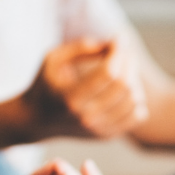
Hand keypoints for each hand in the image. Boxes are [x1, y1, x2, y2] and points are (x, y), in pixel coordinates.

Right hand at [18, 38, 148, 138]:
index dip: (118, 51)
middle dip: (129, 61)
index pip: (108, 72)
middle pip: (125, 85)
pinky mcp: (107, 135)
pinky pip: (138, 115)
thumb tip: (110, 45)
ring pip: (135, 99)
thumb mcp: (53, 58)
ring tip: (121, 68)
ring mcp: (98, 129)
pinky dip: (137, 98)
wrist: (36, 119)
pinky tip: (124, 87)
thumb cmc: (46, 83)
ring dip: (133, 78)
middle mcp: (86, 117)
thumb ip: (80, 47)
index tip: (118, 38)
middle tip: (123, 49)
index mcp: (71, 98)